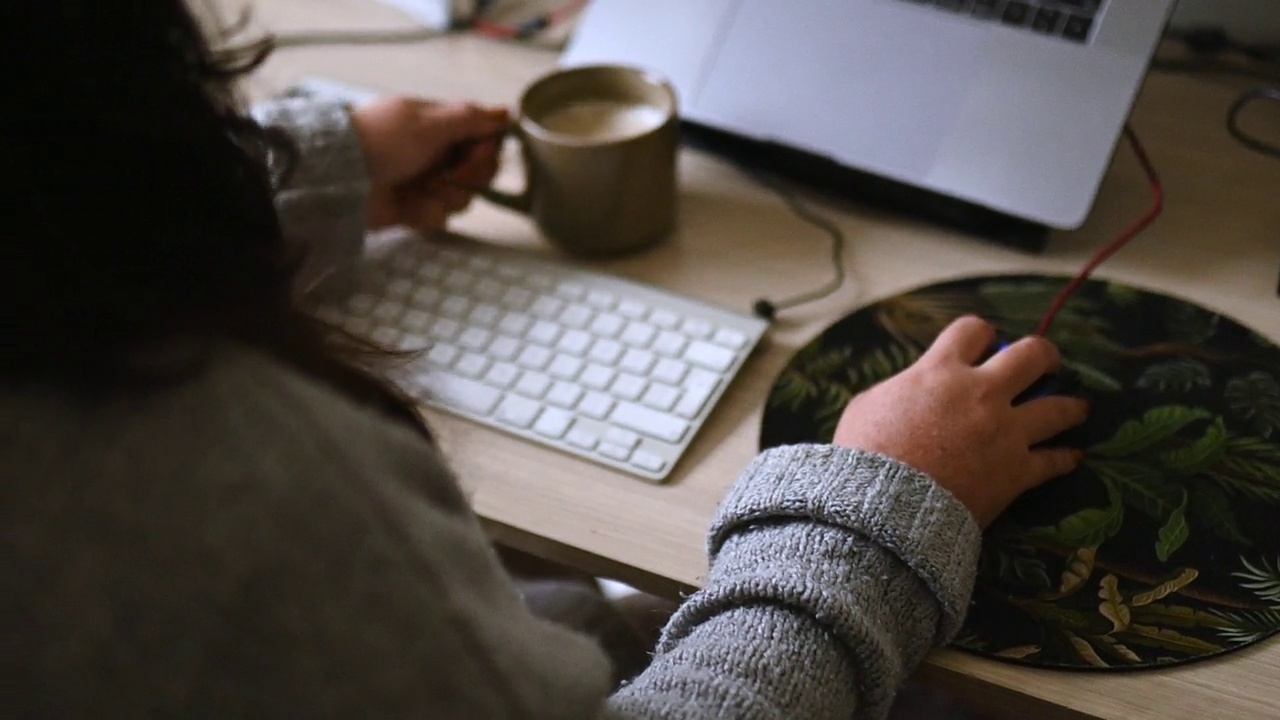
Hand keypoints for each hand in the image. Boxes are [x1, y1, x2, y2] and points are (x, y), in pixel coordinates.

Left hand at [350, 97, 508, 232]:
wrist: (340, 176)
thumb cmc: (384, 140)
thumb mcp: (428, 123)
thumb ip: (470, 118)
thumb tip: (507, 111)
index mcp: (441, 127)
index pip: (485, 140)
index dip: (487, 151)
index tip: (476, 154)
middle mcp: (438, 155)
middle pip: (480, 173)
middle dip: (468, 177)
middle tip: (447, 175)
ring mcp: (426, 184)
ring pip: (463, 198)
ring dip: (443, 195)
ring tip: (418, 189)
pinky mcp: (414, 210)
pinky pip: (439, 217)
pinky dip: (424, 212)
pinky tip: (406, 205)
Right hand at [832, 316, 1088, 526]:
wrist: (882, 505)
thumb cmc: (864, 454)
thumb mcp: (867, 404)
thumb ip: (899, 388)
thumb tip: (909, 388)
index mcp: (941, 371)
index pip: (974, 330)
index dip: (982, 335)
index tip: (986, 345)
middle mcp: (981, 393)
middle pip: (1032, 355)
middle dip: (1044, 357)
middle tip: (1045, 365)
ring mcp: (1005, 432)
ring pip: (1059, 408)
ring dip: (1070, 406)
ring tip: (1077, 408)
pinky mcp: (1016, 471)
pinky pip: (1054, 461)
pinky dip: (1064, 459)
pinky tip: (1071, 457)